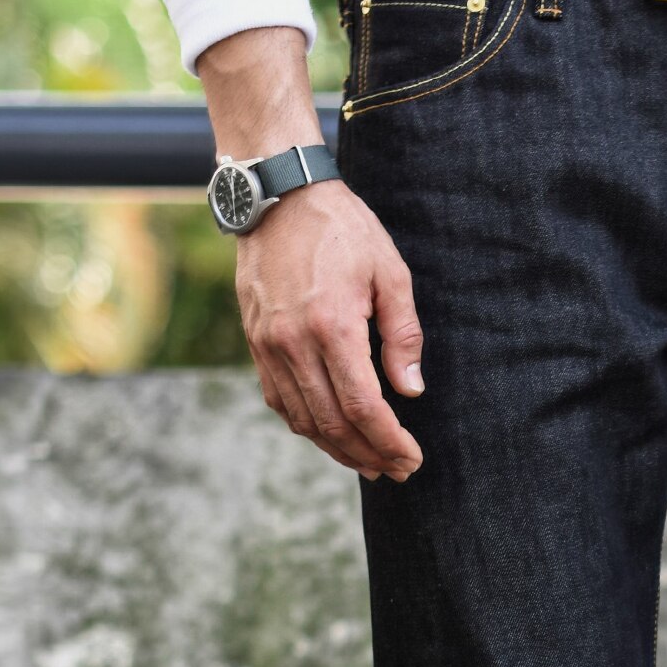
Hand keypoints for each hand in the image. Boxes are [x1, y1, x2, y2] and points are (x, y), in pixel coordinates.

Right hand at [234, 179, 424, 480]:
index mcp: (332, 326)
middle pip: (331, 422)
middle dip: (368, 453)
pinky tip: (330, 434)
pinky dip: (305, 425)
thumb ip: (403, 335)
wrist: (280, 196)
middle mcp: (293, 343)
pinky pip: (278, 399)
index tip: (411, 459)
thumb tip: (410, 391)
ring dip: (337, 448)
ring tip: (368, 462)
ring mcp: (268, 345)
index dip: (389, 441)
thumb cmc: (344, 230)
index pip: (363, 406)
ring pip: (302, 419)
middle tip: (396, 470)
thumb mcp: (390, 273)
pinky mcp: (255, 342)